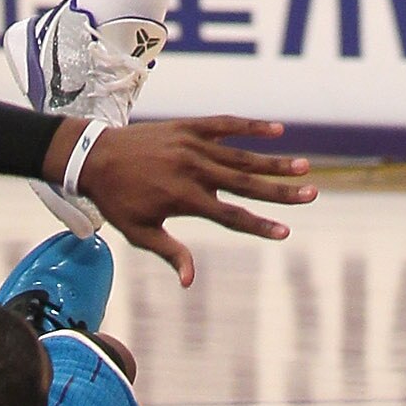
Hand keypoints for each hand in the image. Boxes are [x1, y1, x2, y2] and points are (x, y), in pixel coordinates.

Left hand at [54, 115, 315, 285]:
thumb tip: (190, 281)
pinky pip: (224, 124)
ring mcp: (192, 144)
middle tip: (311, 193)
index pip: (231, 215)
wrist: (94, 156)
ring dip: (273, 161)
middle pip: (245, 182)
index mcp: (184, 197)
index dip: (260, 224)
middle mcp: (193, 169)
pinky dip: (250, 126)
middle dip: (280, 190)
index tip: (286, 231)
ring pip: (241, 155)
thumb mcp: (140, 232)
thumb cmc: (117, 200)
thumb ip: (170, 252)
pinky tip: (276, 129)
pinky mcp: (188, 126)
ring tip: (303, 166)